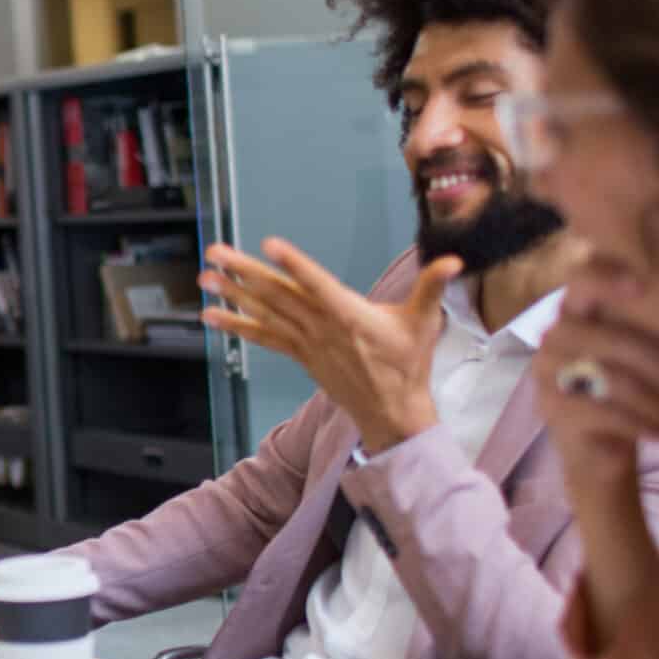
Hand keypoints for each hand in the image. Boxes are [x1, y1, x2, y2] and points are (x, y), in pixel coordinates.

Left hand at [202, 239, 461, 454]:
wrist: (391, 412)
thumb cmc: (409, 365)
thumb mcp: (425, 323)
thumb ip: (432, 287)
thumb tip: (455, 260)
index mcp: (351, 316)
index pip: (318, 285)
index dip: (295, 266)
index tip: (271, 246)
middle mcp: (322, 328)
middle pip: (279, 296)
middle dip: (244, 272)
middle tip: (215, 252)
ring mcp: (307, 343)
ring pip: (265, 314)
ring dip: (232, 295)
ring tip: (204, 279)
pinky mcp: (299, 354)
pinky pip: (263, 337)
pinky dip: (237, 325)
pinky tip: (211, 314)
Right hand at [531, 260, 658, 506]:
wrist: (599, 449)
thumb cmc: (630, 389)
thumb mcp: (648, 348)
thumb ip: (657, 319)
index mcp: (574, 312)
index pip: (581, 280)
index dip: (609, 278)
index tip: (643, 286)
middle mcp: (553, 337)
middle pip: (615, 341)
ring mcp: (547, 373)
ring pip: (614, 380)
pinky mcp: (551, 409)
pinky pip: (606, 412)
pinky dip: (642, 424)